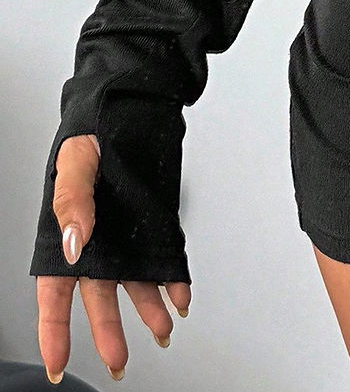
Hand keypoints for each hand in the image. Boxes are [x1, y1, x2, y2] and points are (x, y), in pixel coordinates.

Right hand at [35, 133, 191, 383]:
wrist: (131, 101)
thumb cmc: (93, 128)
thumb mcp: (76, 160)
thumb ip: (72, 201)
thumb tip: (73, 242)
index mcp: (64, 228)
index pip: (55, 290)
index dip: (55, 328)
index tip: (59, 361)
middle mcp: (96, 236)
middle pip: (99, 295)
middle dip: (109, 330)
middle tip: (119, 360)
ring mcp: (124, 230)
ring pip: (133, 281)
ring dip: (147, 307)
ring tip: (162, 332)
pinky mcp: (151, 219)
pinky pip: (161, 255)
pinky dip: (173, 277)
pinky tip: (181, 294)